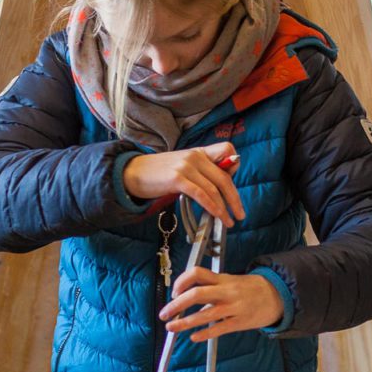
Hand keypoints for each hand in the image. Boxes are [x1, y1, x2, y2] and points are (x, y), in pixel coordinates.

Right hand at [122, 142, 243, 226]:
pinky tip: (216, 215)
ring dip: (224, 207)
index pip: (227, 150)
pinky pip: (201, 194)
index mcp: (199, 152)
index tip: (234, 186)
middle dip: (234, 198)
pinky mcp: (177, 178)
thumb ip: (201, 172)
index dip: (234, 166)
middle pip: (224, 177)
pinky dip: (212, 206)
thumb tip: (219, 187)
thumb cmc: (158, 174)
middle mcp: (195, 156)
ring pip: (214, 188)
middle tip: (240, 213)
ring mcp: (186, 166)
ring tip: (228, 220)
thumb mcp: (183, 167)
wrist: (132, 173)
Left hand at [159, 268, 283, 341]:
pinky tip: (193, 337)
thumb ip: (212, 288)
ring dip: (185, 322)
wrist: (277, 295)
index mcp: (222, 279)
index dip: (181, 282)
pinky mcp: (240, 322)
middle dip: (177, 304)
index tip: (174, 292)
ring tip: (172, 327)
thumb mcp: (231, 281)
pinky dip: (204, 334)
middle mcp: (226, 291)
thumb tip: (188, 297)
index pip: (197, 273)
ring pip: (205, 314)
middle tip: (164, 313)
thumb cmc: (250, 288)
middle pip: (197, 294)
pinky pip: (219, 328)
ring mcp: (233, 307)